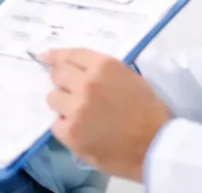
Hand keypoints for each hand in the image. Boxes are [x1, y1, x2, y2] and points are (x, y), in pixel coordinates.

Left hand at [42, 49, 171, 182]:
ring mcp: (76, 108)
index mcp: (103, 66)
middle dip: (62, 81)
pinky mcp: (71, 133)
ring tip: (79, 113)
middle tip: (70, 91)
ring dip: (63, 104)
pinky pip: (56, 124)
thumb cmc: (149, 111)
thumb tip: (79, 68)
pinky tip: (81, 131)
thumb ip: (102, 71)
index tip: (45, 57)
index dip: (56, 56)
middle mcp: (86, 83)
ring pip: (53, 98)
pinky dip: (65, 127)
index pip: (70, 55)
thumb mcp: (129, 78)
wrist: (156, 146)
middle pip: (57, 75)